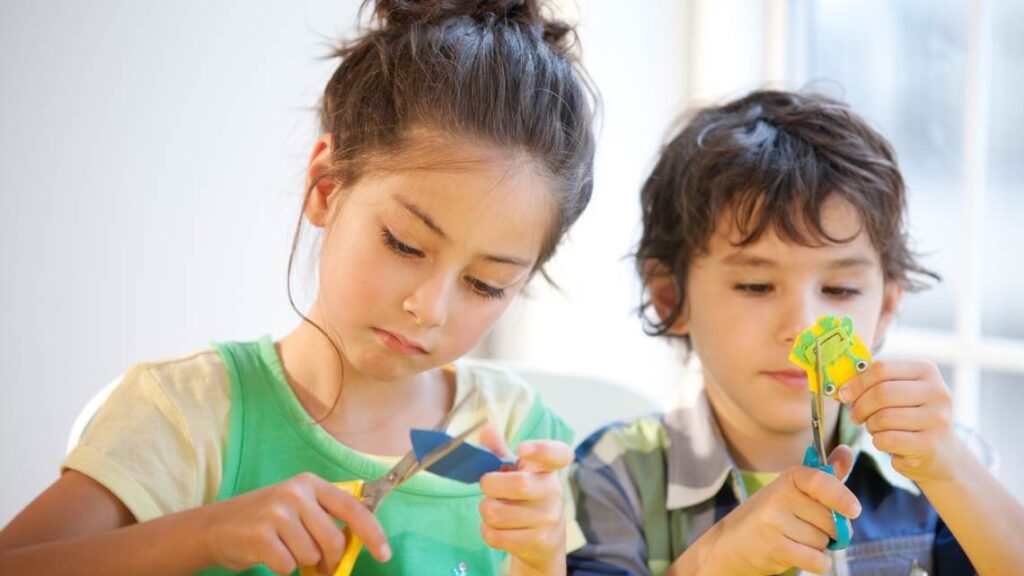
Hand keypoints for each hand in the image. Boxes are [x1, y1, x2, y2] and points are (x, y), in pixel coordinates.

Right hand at [200, 472, 389, 574]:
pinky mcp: (261, 535)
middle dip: (330, 560)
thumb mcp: (297, 507)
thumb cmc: (265, 521)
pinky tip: (268, 554)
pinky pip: (288, 566)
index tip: (384, 554)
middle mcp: (295, 493)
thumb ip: (326, 519)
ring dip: (300, 562)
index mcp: (310, 484)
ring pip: (311, 555)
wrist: (215, 526)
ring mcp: (277, 512)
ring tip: (284, 549)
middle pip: (334, 541)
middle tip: (319, 565)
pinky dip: (282, 568)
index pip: (352, 508)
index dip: (372, 533)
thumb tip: (360, 544)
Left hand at [478, 426, 571, 575]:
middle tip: (488, 486)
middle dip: (490, 484)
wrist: (543, 540)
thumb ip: (499, 450)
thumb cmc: (524, 497)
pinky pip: (495, 535)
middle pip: (518, 485)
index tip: (521, 449)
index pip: (558, 454)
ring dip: (485, 510)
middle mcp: (552, 492)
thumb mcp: (515, 471)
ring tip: (494, 508)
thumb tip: (487, 426)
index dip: (542, 449)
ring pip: (498, 513)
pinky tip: (495, 526)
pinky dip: (486, 530)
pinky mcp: (537, 541)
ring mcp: (547, 519)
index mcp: (546, 469)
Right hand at [697, 448, 859, 574]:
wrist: (732, 542)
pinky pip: (816, 560)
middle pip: (831, 520)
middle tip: (809, 528)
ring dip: (818, 547)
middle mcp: (779, 495)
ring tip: (796, 539)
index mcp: (789, 478)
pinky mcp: (774, 546)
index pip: (820, 481)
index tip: (854, 510)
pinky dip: (818, 563)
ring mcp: (774, 520)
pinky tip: (802, 556)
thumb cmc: (772, 515)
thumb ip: (825, 475)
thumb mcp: (795, 491)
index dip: (841, 496)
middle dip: (830, 530)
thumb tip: (847, 450)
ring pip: (823, 541)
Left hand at [838, 359, 963, 484]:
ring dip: (870, 426)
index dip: (857, 382)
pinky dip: (878, 442)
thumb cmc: (909, 417)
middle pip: (881, 393)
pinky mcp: (930, 445)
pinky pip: (887, 440)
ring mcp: (937, 419)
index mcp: (927, 371)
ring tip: (876, 429)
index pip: (882, 368)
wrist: (941, 454)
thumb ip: (874, 383)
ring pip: (883, 418)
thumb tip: (842, 388)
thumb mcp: (899, 392)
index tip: (844, 395)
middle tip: (855, 417)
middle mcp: (938, 392)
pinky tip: (887, 443)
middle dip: (860, 407)